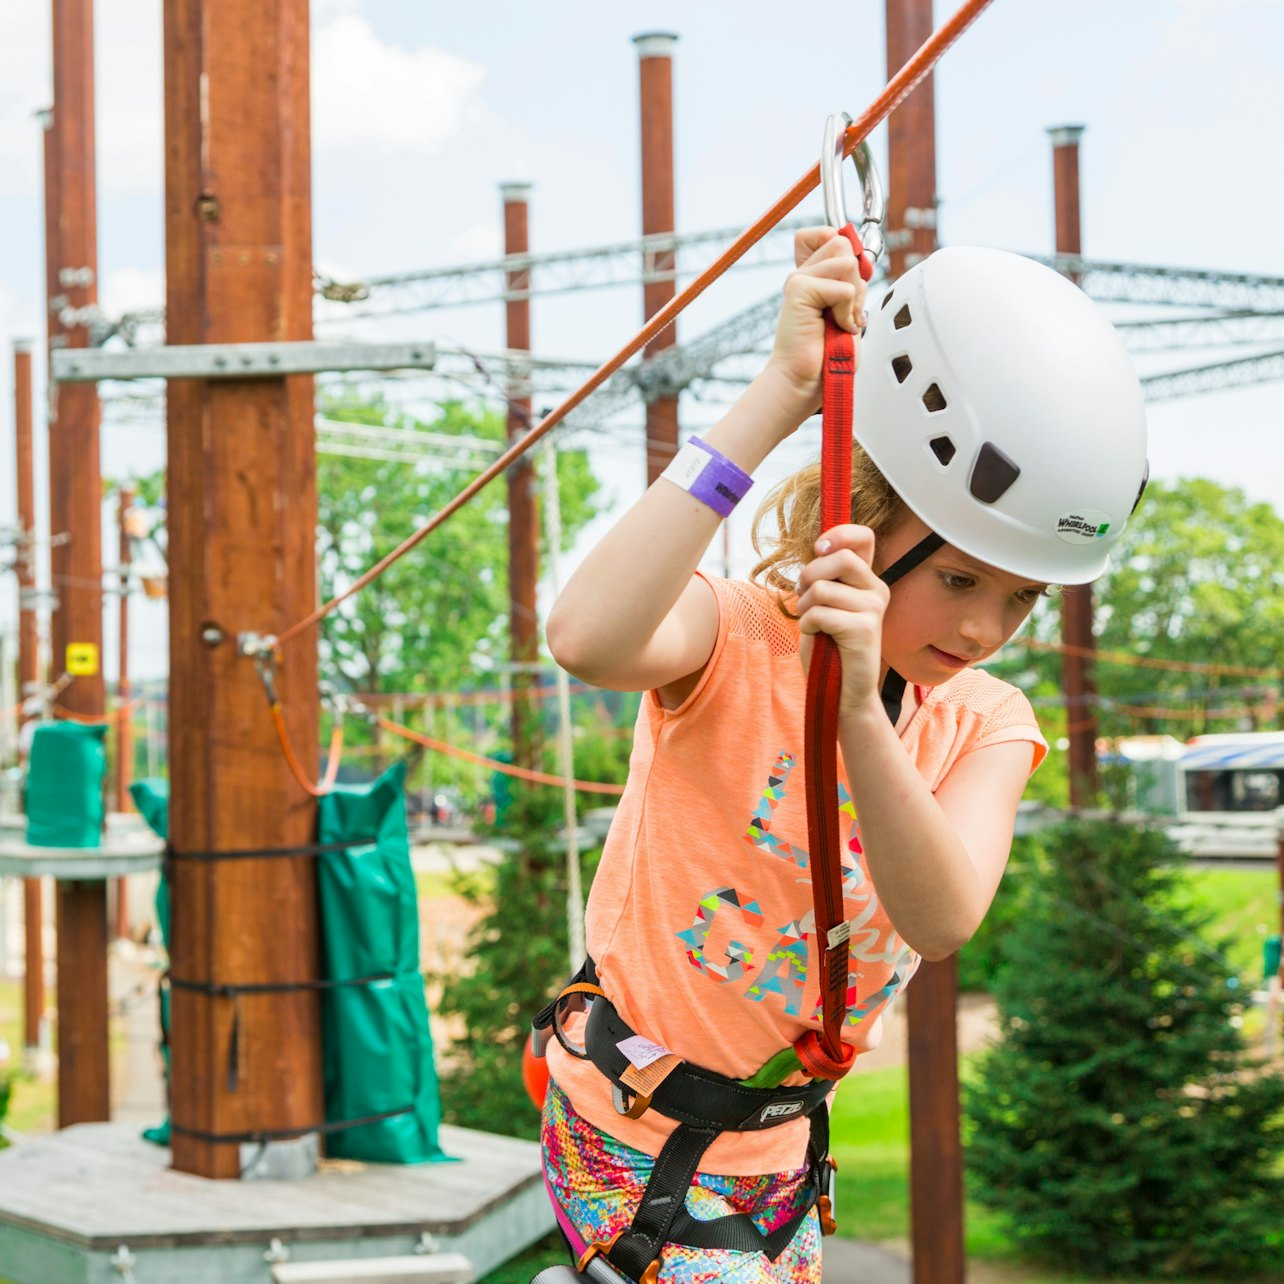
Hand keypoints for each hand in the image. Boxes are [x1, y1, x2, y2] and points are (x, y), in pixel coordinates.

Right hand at [767, 228, 870, 417]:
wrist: (806, 381)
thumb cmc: (828, 355)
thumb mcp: (849, 308)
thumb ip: (852, 280)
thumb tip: (860, 255)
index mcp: (812, 274)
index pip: (828, 232)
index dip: (846, 248)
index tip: (848, 284)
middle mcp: (802, 273)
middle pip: (844, 243)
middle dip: (857, 279)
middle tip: (846, 310)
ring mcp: (798, 279)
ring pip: (847, 262)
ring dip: (854, 297)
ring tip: (840, 320)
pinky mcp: (798, 290)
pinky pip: (843, 287)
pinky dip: (847, 311)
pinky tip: (836, 327)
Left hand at [796, 524, 888, 713]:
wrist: (840, 690)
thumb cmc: (827, 646)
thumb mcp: (824, 603)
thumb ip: (824, 576)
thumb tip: (817, 548)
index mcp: (867, 580)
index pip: (864, 537)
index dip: (839, 534)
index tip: (819, 548)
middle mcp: (877, 590)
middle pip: (841, 558)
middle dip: (809, 575)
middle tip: (802, 595)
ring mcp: (874, 609)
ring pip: (823, 588)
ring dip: (804, 605)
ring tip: (810, 622)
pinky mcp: (865, 629)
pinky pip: (821, 613)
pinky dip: (807, 624)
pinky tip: (816, 636)